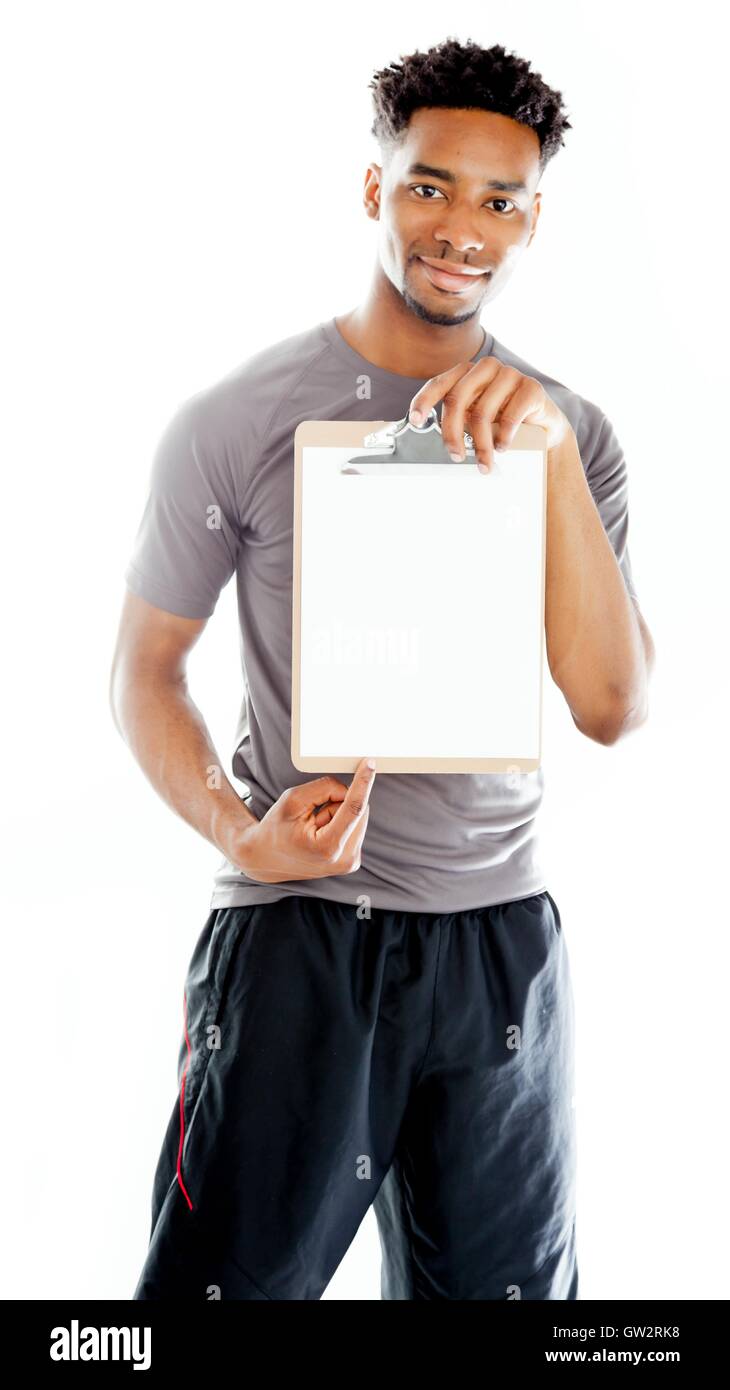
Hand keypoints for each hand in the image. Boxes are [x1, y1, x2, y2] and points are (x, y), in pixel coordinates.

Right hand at [227, 756, 376, 883]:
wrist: (266, 859)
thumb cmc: (276, 828)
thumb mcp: (293, 799)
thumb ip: (324, 788)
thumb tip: (350, 789)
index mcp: (327, 847)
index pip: (353, 809)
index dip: (363, 783)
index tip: (371, 763)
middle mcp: (343, 859)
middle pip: (359, 810)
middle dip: (339, 802)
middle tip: (313, 814)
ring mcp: (349, 863)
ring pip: (359, 817)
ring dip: (339, 813)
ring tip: (315, 827)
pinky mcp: (352, 861)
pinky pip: (355, 827)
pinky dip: (340, 823)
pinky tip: (321, 834)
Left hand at [408, 357, 573, 471]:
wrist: (543, 426)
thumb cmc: (503, 421)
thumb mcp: (475, 418)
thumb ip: (457, 419)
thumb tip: (438, 439)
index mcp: (468, 373)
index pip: (439, 384)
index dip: (424, 401)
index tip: (415, 420)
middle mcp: (487, 368)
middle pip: (457, 400)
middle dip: (452, 433)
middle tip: (456, 457)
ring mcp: (510, 374)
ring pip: (482, 413)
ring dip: (481, 446)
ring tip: (484, 464)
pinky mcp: (531, 388)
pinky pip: (510, 417)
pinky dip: (503, 438)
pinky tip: (502, 448)